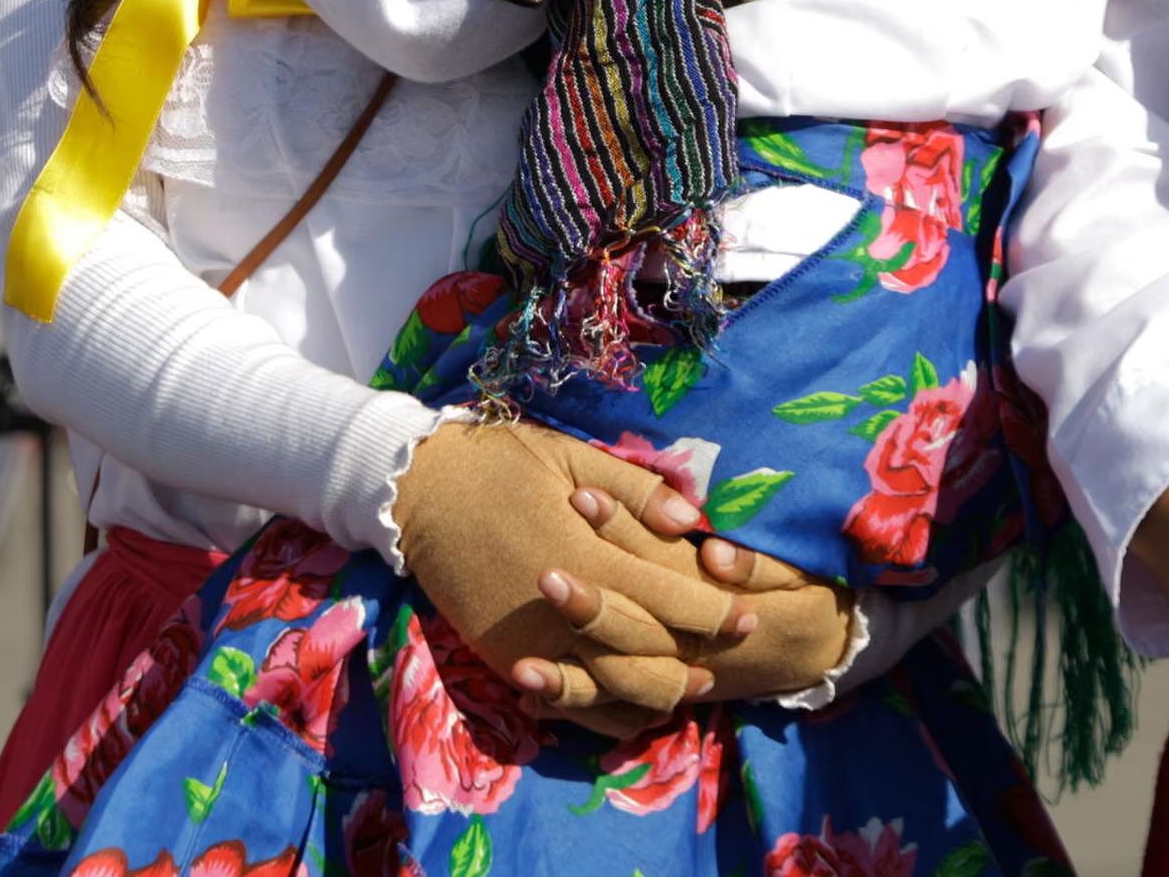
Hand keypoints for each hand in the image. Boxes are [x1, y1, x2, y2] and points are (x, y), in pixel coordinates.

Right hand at [392, 419, 763, 732]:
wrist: (417, 491)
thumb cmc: (501, 462)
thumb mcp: (571, 458)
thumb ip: (635, 491)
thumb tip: (693, 520)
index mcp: (588, 554)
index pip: (669, 597)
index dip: (716, 610)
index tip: (751, 612)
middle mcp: (564, 610)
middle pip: (650, 654)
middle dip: (700, 654)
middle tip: (739, 647)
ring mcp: (533, 642)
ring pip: (614, 690)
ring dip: (661, 690)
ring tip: (696, 682)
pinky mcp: (507, 658)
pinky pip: (570, 702)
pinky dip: (608, 710)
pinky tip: (635, 702)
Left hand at [533, 537, 853, 709]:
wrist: (815, 651)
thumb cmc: (799, 594)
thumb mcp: (795, 572)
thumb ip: (758, 563)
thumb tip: (715, 555)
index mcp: (714, 603)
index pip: (660, 563)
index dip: (622, 529)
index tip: (581, 497)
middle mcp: (686, 644)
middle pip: (631, 625)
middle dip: (586, 603)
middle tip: (541, 574)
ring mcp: (669, 672)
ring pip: (614, 682)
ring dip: (568, 678)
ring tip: (519, 667)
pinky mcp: (657, 690)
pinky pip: (611, 707)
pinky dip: (572, 703)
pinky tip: (527, 693)